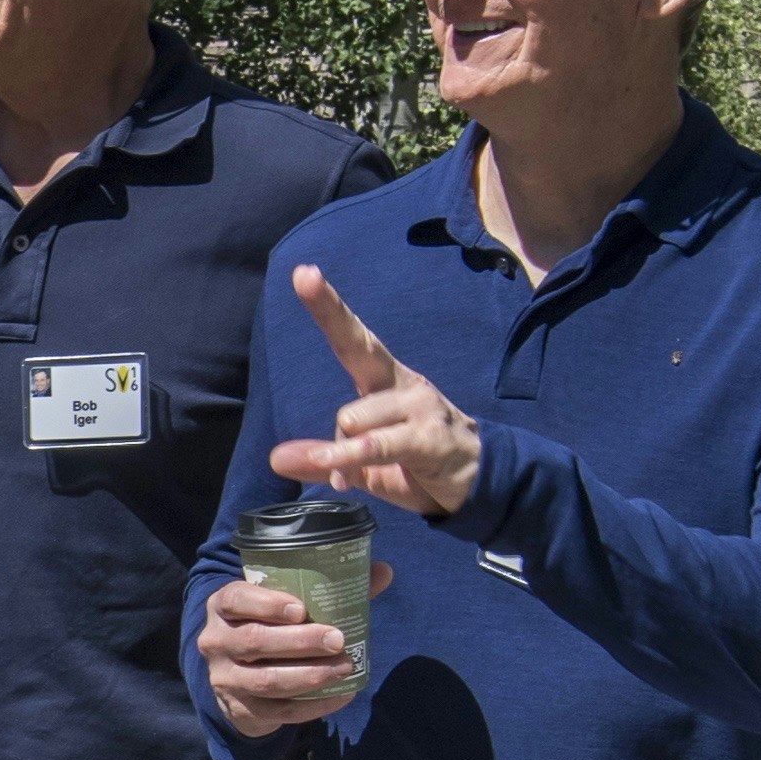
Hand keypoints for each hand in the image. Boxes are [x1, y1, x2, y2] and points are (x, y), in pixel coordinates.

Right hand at [200, 568, 391, 734]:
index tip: (301, 609)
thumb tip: (383, 572)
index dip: (266, 604)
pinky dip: (314, 705)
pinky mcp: (240, 709)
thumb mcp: (284, 604)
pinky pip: (280, 710)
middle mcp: (216, 641)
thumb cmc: (269, 626)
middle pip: (254, 641)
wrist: (238, 676)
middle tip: (337, 639)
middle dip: (300, 641)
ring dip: (310, 675)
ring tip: (344, 667)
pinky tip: (342, 694)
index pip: (235, 600)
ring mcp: (224, 678)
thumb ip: (329, 588)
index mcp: (222, 606)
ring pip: (266, 680)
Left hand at [271, 267, 483, 517]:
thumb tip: (276, 458)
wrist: (483, 486)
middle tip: (305, 275)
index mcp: (385, 381)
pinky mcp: (432, 439)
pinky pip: (381, 444)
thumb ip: (324, 459)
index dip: (328, 309)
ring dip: (340, 449)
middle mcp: (402, 384)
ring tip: (339, 471)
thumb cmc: (418, 465)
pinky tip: (339, 472)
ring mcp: (421, 408)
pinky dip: (354, 455)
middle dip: (330, 313)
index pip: (353, 340)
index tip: (304, 273)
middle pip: (358, 346)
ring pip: (355, 416)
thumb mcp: (365, 467)